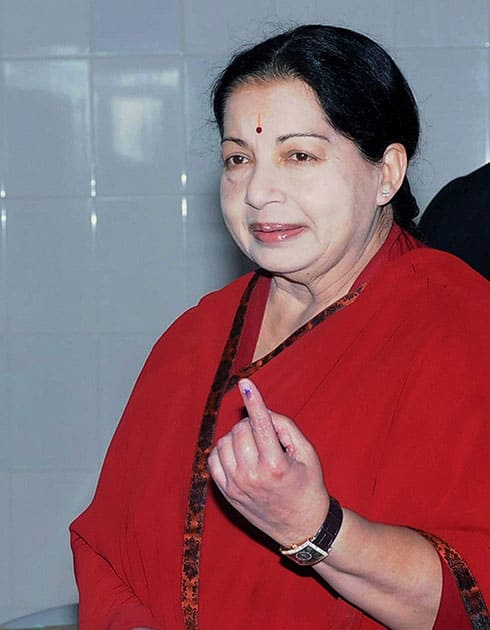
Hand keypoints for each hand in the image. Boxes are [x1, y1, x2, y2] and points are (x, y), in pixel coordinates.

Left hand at [208, 378, 328, 545]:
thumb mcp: (307, 453)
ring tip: (254, 447)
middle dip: (252, 425)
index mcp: (276, 465)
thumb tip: (261, 410)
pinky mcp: (226, 493)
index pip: (260, 425)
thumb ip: (285, 426)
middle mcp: (252, 476)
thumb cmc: (308, 485)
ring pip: (224, 441)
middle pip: (240, 429)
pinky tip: (239, 455)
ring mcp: (235, 486)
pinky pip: (213, 458)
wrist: (301, 527)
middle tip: (267, 438)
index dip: (253, 401)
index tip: (245, 382)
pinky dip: (224, 450)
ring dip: (238, 437)